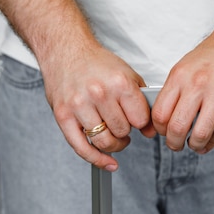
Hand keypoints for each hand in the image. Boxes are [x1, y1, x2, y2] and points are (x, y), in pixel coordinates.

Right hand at [42, 44, 154, 171]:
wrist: (65, 51)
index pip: (140, 119)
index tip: (138, 121)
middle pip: (122, 131)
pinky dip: (97, 159)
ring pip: (104, 142)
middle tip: (122, 124)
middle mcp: (99, 94)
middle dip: (125, 131)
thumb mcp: (126, 75)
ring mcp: (79, 106)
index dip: (142, 123)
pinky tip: (107, 162)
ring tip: (114, 136)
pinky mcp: (63, 116)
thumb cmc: (95, 63)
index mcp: (119, 82)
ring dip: (114, 144)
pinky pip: (81, 147)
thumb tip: (150, 130)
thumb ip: (141, 102)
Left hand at [152, 16, 213, 152]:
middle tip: (176, 144)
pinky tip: (211, 139)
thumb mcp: (184, 68)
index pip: (160, 114)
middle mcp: (197, 85)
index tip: (163, 132)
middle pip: (177, 127)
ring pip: (200, 133)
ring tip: (195, 144)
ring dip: (195, 145)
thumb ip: (174, 92)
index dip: (159, 129)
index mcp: (180, 77)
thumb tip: (165, 117)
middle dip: (174, 143)